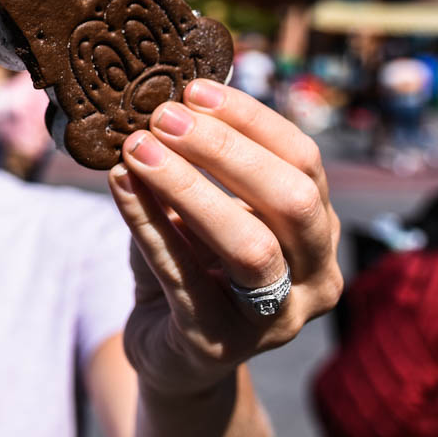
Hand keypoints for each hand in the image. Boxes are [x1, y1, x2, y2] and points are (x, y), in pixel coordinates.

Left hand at [107, 78, 342, 398]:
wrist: (168, 347)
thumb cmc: (190, 262)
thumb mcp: (201, 207)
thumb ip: (195, 161)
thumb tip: (162, 97)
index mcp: (318, 229)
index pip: (304, 160)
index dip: (252, 120)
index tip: (195, 89)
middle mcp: (314, 276)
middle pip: (292, 199)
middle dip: (226, 150)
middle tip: (162, 117)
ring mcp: (274, 318)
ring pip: (249, 245)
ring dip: (187, 187)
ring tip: (135, 148)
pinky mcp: (220, 343)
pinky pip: (183, 276)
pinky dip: (148, 224)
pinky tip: (119, 184)